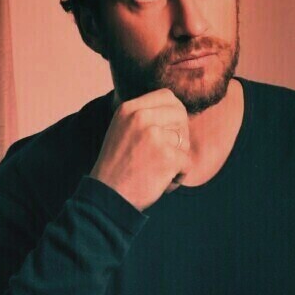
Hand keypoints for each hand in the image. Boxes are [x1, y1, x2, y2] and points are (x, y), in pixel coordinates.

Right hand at [90, 88, 190, 211]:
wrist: (106, 197)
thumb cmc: (117, 169)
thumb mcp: (122, 131)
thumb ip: (144, 118)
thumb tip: (178, 110)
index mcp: (129, 109)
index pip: (166, 96)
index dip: (175, 112)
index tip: (172, 129)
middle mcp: (141, 117)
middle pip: (180, 115)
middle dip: (180, 135)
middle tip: (168, 154)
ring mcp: (155, 136)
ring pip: (185, 141)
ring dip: (177, 160)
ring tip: (157, 172)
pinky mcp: (167, 157)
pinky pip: (187, 163)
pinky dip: (179, 176)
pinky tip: (161, 183)